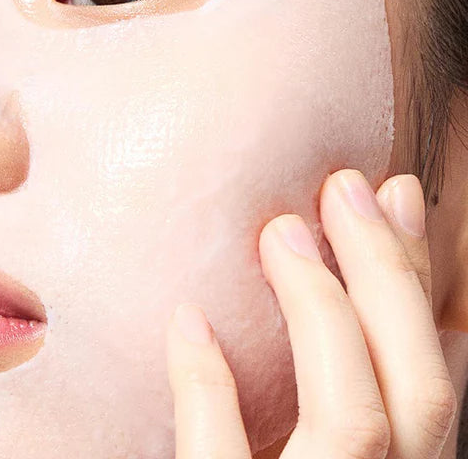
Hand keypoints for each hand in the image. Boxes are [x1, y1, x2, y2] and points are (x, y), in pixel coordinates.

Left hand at [166, 169, 457, 457]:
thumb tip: (313, 268)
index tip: (391, 192)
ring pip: (353, 419)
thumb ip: (325, 387)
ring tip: (278, 230)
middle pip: (420, 389)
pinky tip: (188, 319)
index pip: (428, 373)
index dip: (417, 278)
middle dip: (386, 273)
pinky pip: (220, 458)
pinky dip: (207, 385)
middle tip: (343, 185)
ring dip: (321, 308)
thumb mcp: (305, 439)